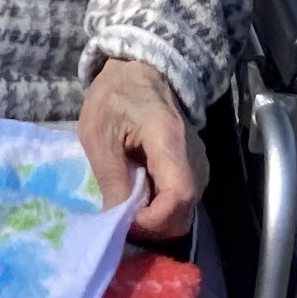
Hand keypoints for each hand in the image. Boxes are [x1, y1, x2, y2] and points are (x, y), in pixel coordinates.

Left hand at [78, 58, 207, 240]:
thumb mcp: (98, 135)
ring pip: (185, 211)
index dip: (153, 220)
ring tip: (127, 208)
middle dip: (153, 227)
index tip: (125, 221)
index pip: (178, 196)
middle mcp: (194, 156)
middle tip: (121, 221)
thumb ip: (111, 178)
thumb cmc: (115, 96)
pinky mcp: (194, 167)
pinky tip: (140, 197)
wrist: (141, 69)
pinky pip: (183, 201)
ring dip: (156, 220)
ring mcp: (198, 162)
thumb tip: (117, 222)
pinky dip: (162, 209)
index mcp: (169, 140)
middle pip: (184, 212)